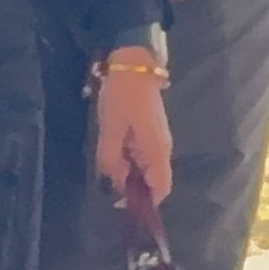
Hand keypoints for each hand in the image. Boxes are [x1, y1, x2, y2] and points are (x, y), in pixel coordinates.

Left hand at [94, 48, 173, 203]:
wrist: (132, 63)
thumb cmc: (123, 97)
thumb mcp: (111, 129)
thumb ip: (111, 159)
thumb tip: (111, 185)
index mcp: (157, 152)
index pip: (160, 189)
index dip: (145, 203)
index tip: (122, 206)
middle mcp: (161, 148)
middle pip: (150, 179)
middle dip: (130, 186)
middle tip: (106, 183)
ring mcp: (156, 137)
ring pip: (143, 165)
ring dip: (126, 170)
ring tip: (106, 166)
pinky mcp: (148, 127)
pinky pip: (139, 152)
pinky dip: (127, 157)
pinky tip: (110, 151)